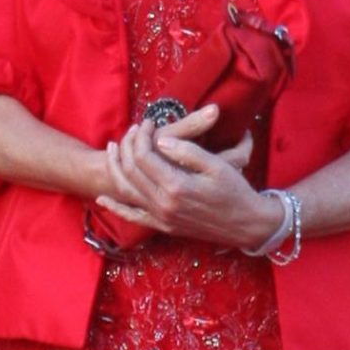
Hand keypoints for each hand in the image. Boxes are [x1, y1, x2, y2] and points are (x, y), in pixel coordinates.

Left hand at [95, 105, 279, 249]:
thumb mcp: (217, 166)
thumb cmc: (235, 192)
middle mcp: (163, 203)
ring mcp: (160, 217)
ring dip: (116, 168)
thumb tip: (160, 140)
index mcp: (176, 186)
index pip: (144, 155)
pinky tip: (104, 198)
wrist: (245, 225)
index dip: (141, 135)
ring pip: (126, 190)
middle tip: (134, 130)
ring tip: (113, 148)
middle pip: (131, 170)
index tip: (149, 122)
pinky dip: (116, 207)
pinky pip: (133, 217)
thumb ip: (187, 151)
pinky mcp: (162, 226)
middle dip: (128, 145)